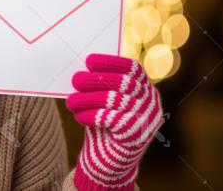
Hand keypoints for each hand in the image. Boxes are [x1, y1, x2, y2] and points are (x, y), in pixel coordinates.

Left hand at [67, 54, 163, 190]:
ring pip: (114, 100)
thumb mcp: (106, 103)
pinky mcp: (137, 135)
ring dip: (87, 99)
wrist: (110, 161)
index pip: (133, 69)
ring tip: (71, 102)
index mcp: (145, 89)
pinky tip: (80, 116)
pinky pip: (111, 119)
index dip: (111, 62)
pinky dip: (91, 115)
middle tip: (75, 80)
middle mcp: (151, 102)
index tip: (89, 61)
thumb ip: (101, 86)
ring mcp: (147, 119)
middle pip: (122, 83)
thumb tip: (82, 69)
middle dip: (95, 80)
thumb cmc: (105, 126)